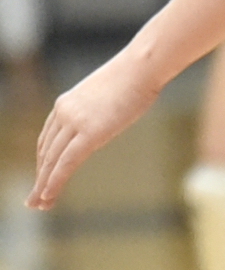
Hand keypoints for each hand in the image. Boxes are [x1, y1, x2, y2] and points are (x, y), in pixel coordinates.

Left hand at [30, 51, 167, 209]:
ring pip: (51, 160)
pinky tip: (48, 195)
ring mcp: (74, 122)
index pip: (47, 138)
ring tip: (39, 204)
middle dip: (40, 176)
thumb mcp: (109, 92)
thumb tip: (109, 115)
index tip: (42, 176)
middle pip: (46, 151)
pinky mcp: (89, 133)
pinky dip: (54, 181)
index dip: (43, 160)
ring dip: (43, 184)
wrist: (143, 65)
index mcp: (66, 103)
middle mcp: (63, 112)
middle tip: (35, 198)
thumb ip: (101, 108)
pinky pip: (66, 163)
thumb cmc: (136, 74)